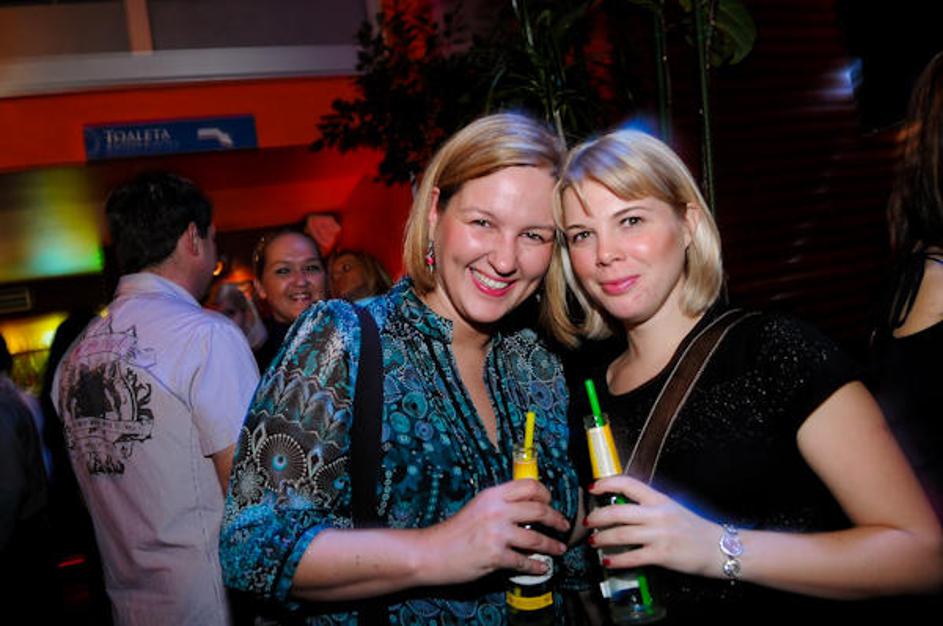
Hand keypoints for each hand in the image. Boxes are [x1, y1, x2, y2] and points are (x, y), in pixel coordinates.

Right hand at [417, 479, 570, 585]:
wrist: (431, 551)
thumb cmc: (454, 531)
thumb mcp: (477, 507)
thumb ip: (499, 504)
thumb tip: (526, 508)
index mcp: (493, 495)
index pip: (529, 485)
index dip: (546, 493)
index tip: (551, 502)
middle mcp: (497, 511)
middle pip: (539, 510)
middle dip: (557, 519)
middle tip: (563, 525)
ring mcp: (497, 534)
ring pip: (537, 539)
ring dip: (552, 545)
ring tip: (559, 549)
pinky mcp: (495, 556)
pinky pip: (524, 562)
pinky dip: (536, 566)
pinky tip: (542, 568)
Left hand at [586, 476, 719, 576]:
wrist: (721, 548)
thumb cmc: (694, 529)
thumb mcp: (672, 508)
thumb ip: (649, 506)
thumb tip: (621, 506)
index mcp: (659, 499)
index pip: (628, 483)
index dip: (606, 483)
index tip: (592, 487)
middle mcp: (658, 514)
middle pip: (617, 511)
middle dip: (597, 517)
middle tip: (587, 522)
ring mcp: (660, 535)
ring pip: (621, 534)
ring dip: (602, 538)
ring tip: (593, 541)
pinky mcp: (662, 555)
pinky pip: (632, 557)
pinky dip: (616, 560)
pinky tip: (607, 561)